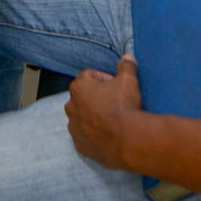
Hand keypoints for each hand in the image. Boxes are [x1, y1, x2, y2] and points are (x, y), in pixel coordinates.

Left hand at [66, 55, 143, 170]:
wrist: (128, 140)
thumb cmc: (124, 106)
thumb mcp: (128, 81)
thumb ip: (126, 66)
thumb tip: (128, 56)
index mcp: (79, 88)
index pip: (89, 75)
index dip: (105, 78)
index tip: (117, 86)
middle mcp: (71, 106)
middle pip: (84, 96)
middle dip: (97, 97)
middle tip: (116, 102)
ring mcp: (74, 127)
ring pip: (82, 116)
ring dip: (93, 115)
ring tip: (112, 120)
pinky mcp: (79, 144)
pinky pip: (84, 135)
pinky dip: (93, 133)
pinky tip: (108, 134)